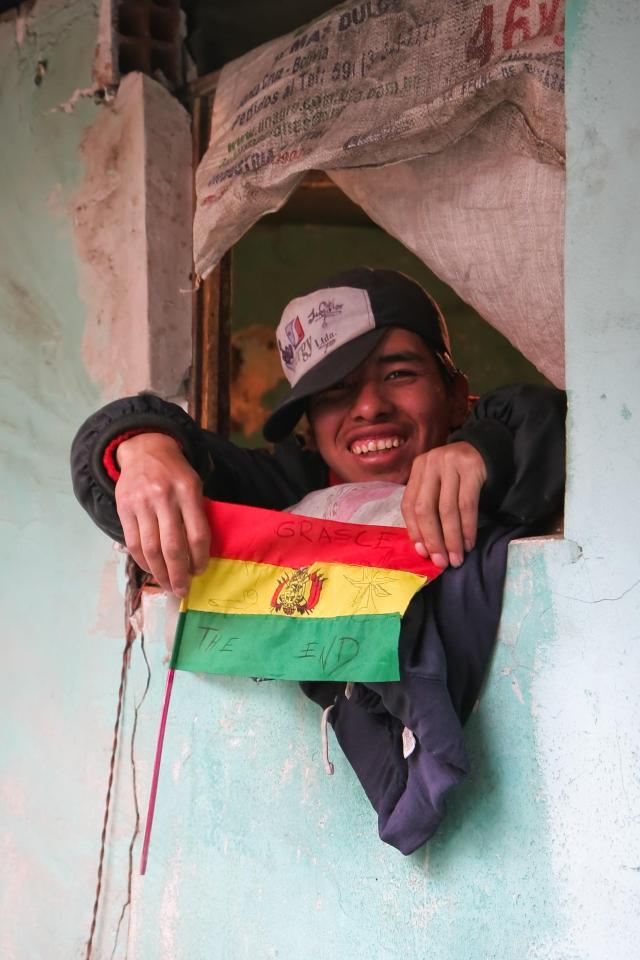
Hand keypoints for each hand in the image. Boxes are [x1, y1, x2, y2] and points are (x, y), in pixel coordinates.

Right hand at [115, 433, 210, 595]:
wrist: (145, 448)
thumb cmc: (175, 473)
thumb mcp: (194, 484)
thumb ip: (196, 514)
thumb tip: (197, 556)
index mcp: (188, 491)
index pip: (197, 534)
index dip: (199, 558)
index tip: (200, 572)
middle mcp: (164, 497)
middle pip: (172, 546)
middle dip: (178, 574)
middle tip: (182, 590)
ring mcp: (141, 503)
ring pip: (150, 549)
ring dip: (159, 573)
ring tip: (167, 586)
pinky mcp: (124, 508)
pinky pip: (132, 542)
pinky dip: (142, 561)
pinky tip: (151, 570)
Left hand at [401, 442, 486, 568]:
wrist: (488, 449)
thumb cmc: (459, 474)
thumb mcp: (438, 482)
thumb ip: (429, 504)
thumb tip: (425, 546)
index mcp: (418, 468)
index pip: (409, 504)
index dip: (414, 531)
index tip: (422, 553)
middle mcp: (431, 463)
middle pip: (426, 508)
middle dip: (432, 539)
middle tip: (440, 561)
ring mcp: (451, 463)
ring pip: (447, 509)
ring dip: (451, 539)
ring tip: (456, 558)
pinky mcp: (472, 468)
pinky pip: (467, 505)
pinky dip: (467, 528)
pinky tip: (468, 543)